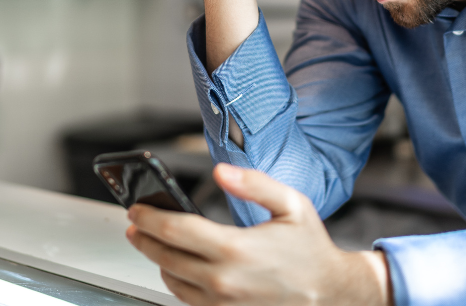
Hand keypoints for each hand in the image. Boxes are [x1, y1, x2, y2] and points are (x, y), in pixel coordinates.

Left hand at [126, 163, 391, 305]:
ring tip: (154, 243)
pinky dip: (176, 281)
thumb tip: (220, 172)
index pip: (174, 230)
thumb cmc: (311, 251)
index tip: (137, 208)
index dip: (149, 216)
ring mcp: (222, 304)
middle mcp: (223, 280)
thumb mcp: (292, 205)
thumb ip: (254, 184)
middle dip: (143, 237)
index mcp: (235, 248)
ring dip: (158, 260)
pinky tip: (178, 266)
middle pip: (164, 256)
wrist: (330, 295)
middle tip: (135, 224)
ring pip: (171, 280)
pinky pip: (187, 300)